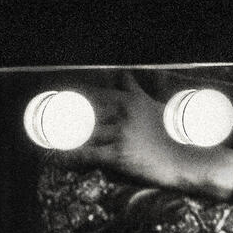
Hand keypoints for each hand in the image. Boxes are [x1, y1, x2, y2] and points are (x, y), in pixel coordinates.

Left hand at [56, 72, 232, 200]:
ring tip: (46, 143)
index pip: (93, 95)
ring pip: (83, 135)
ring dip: (63, 140)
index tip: (55, 100)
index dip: (71, 98)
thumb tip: (123, 74)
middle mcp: (123, 113)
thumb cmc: (172, 134)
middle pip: (83, 114)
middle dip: (62, 119)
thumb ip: (134, 90)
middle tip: (43, 123)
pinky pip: (88, 155)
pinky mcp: (120, 155)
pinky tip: (57, 159)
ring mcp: (121, 134)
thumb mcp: (153, 104)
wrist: (189, 158)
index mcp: (129, 100)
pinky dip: (70, 158)